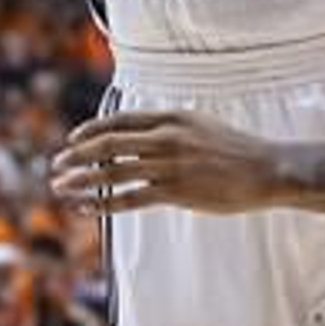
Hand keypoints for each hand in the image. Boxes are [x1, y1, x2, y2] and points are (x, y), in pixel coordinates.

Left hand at [53, 111, 289, 216]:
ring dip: (81, 179)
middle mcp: (166, 137)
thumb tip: (141, 139)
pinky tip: (85, 207)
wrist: (268, 169)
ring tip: (59, 187)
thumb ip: (170, 130)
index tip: (72, 139)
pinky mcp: (175, 192)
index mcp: (171, 117)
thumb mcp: (200, 126)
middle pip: (108, 144)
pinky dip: (102, 203)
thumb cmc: (237, 150)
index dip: (90, 130)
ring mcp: (169, 165)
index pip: (119, 120)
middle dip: (76, 154)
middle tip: (56, 164)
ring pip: (112, 171)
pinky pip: (129, 199)